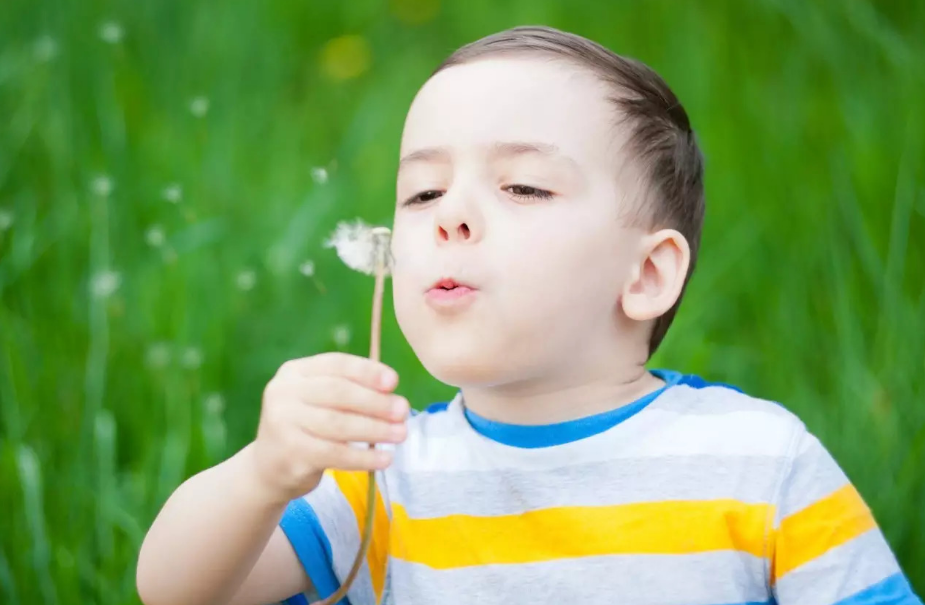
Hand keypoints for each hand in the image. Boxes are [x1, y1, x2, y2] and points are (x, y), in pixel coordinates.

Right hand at [248, 352, 408, 504]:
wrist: (269, 468)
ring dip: (375, 430)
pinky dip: (364, 458)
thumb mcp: (320, 401)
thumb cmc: (307, 428)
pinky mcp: (290, 453)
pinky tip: (384, 459)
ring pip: (338, 425)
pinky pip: (335, 454)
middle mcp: (284, 393)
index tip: (394, 382)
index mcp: (294, 372)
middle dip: (376, 402)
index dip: (367, 371)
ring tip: (400, 434)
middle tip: (403, 411)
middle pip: (338, 392)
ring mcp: (283, 423)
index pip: (335, 364)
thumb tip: (391, 392)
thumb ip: (349, 391)